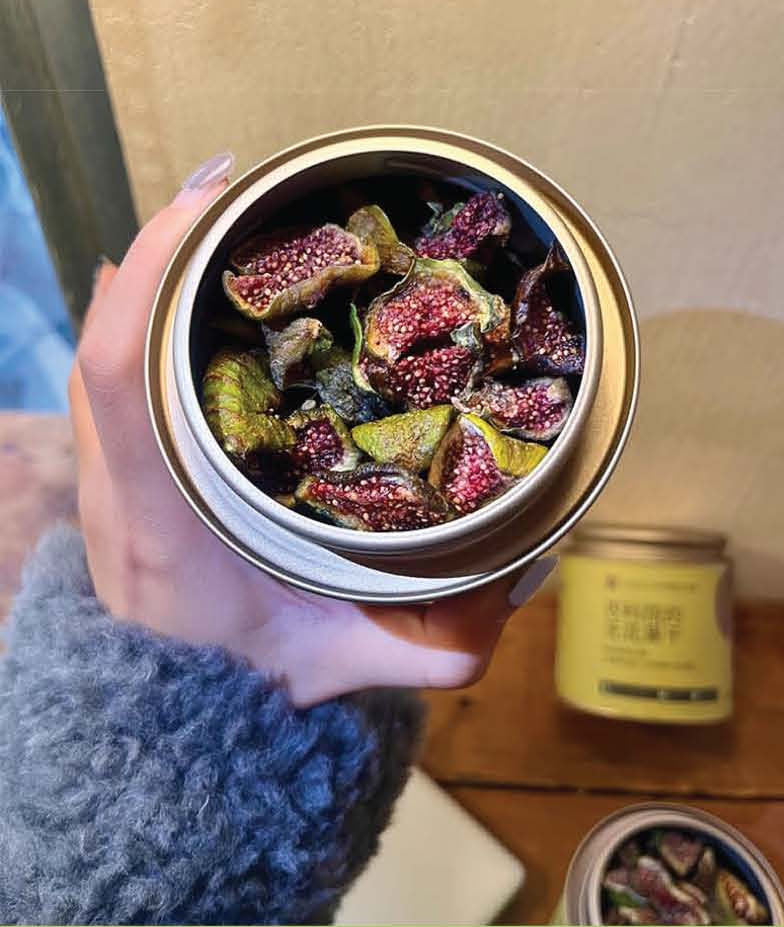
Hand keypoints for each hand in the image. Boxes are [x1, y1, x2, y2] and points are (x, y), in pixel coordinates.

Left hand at [69, 153, 554, 706]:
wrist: (170, 719)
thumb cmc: (247, 682)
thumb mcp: (346, 665)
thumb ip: (437, 642)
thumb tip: (521, 577)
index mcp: (159, 520)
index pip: (118, 374)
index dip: (149, 274)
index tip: (212, 205)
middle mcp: (117, 484)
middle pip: (113, 335)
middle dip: (165, 251)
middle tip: (240, 195)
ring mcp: (107, 474)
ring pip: (110, 347)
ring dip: (156, 277)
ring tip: (222, 224)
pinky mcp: (116, 472)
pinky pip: (115, 375)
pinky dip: (143, 316)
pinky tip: (192, 289)